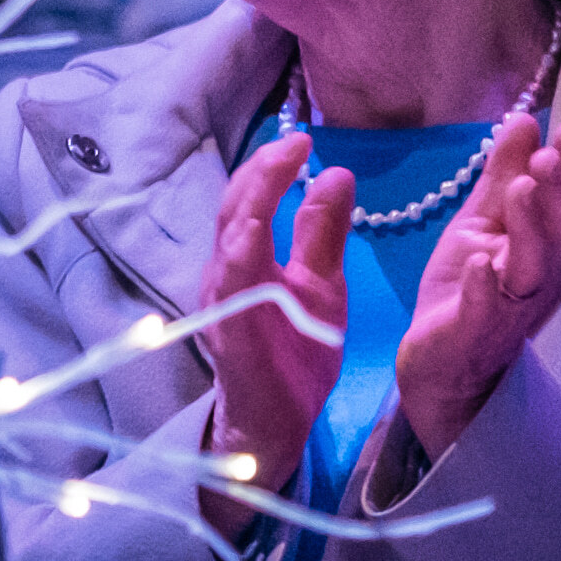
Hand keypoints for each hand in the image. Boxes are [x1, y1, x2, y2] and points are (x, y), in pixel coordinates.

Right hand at [197, 132, 348, 527]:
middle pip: (236, 209)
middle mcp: (226, 272)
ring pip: (229, 241)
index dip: (274, 167)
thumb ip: (322, 232)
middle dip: (262, 172)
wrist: (276, 421)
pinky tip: (254, 233)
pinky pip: (231, 290)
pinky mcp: (229, 333)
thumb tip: (336, 172)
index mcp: (248, 258)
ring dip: (251, 202)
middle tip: (294, 142)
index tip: (304, 139)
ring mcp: (224, 303)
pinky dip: (240, 258)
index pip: (254, 200)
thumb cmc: (294, 351)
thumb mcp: (321, 283)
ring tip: (276, 168)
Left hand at [395, 110, 560, 457]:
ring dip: (530, 227)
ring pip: (531, 266)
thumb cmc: (468, 287)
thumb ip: (502, 177)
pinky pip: (485, 309)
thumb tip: (524, 121)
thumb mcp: (481, 223)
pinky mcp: (475, 330)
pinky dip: (485, 285)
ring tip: (523, 190)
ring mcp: (509, 305)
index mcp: (540, 245)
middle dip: (558, 193)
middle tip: (548, 157)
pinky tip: (481, 261)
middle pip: (558, 232)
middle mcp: (535, 274)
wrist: (440, 362)